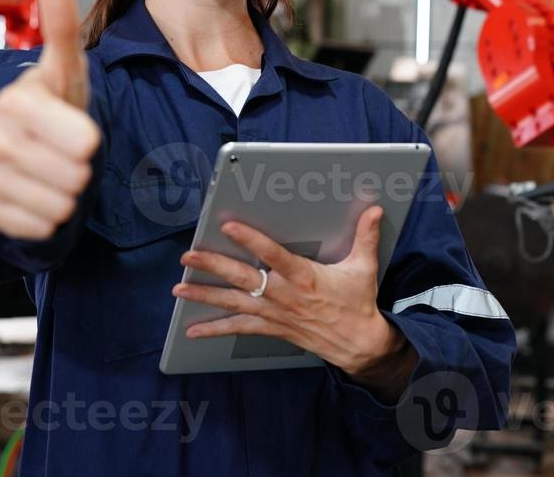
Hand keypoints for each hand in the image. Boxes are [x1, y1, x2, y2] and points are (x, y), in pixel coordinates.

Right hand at [0, 0, 100, 239]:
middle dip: (80, 171)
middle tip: (68, 156)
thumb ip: (61, 30)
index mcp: (15, 101)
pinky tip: (39, 196)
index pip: (80, 140)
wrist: (26, 145)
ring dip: (67, 196)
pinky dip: (46, 219)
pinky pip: (34, 227)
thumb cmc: (53, 104)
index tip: (85, 136)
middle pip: (71, 177)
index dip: (88, 141)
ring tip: (56, 175)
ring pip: (55, 206)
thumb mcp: (66, 69)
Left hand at [171, 205, 411, 380]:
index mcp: (304, 276)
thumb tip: (374, 209)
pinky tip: (193, 330)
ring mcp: (274, 313)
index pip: (272, 254)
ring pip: (234, 303)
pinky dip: (215, 329)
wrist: (358, 344)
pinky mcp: (271, 327)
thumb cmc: (357, 303)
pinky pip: (239, 329)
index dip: (250, 239)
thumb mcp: (364, 267)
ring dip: (205, 295)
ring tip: (178, 288)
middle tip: (188, 257)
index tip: (228, 226)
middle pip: (242, 278)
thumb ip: (365, 236)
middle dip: (213, 266)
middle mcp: (283, 295)